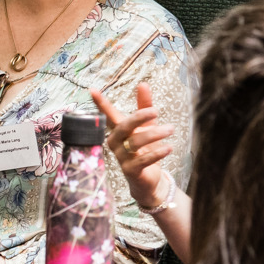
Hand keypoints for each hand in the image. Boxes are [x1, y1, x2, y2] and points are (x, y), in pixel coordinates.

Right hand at [90, 84, 174, 211]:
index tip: (92, 90)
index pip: (108, 115)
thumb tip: (143, 84)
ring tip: (170, 129)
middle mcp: (116, 143)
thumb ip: (145, 106)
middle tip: (155, 110)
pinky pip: (142, 160)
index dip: (101, 103)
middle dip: (139, 117)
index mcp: (118, 130)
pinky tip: (168, 148)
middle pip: (123, 127)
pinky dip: (156, 153)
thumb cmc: (145, 149)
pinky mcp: (130, 170)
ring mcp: (121, 157)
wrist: (149, 179)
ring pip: (135, 142)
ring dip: (154, 134)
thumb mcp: (147, 126)